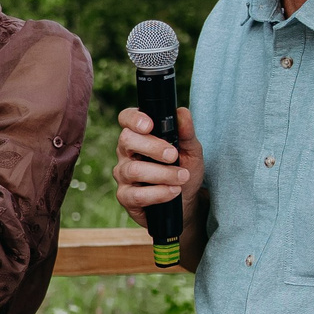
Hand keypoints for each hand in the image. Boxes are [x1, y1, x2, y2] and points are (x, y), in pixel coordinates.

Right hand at [113, 105, 205, 229]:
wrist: (186, 200)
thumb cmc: (184, 169)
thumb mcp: (191, 150)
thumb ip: (186, 132)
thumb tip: (182, 112)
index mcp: (139, 135)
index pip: (126, 119)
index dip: (134, 119)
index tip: (150, 125)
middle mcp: (126, 153)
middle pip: (127, 141)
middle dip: (153, 147)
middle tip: (174, 155)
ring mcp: (123, 175)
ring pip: (134, 170)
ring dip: (162, 174)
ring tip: (182, 177)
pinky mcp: (125, 197)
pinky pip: (136, 195)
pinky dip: (159, 193)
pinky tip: (173, 192)